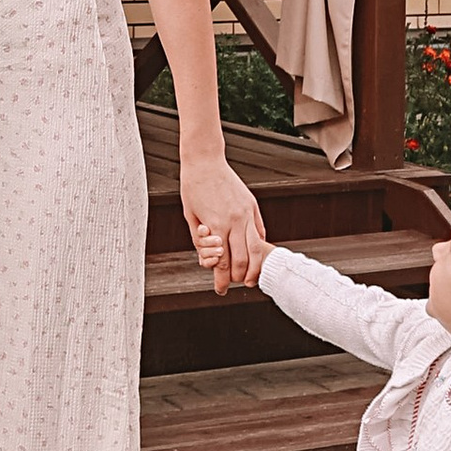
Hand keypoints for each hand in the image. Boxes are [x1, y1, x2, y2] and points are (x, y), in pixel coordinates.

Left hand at [180, 153, 268, 295]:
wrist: (205, 161)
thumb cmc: (193, 188)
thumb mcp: (190, 217)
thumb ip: (200, 240)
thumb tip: (210, 259)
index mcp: (216, 225)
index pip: (222, 262)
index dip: (221, 280)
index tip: (219, 290)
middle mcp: (235, 220)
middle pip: (242, 259)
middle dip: (237, 276)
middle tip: (233, 284)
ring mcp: (246, 213)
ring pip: (256, 248)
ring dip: (253, 267)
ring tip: (249, 277)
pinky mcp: (252, 206)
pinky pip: (260, 232)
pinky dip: (259, 247)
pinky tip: (255, 256)